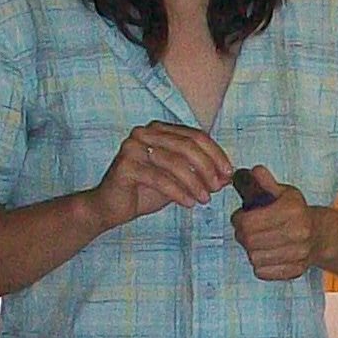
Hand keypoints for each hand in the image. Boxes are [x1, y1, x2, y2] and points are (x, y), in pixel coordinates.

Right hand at [91, 123, 231, 230]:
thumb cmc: (143, 192)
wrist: (109, 207)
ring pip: (174, 162)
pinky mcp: (125, 166)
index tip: (228, 173)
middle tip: (218, 187)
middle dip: (207, 167)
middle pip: (187, 146)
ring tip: (205, 199)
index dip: (216, 154)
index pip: (195, 135)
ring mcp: (133, 147)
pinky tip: (189, 203)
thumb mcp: (177, 182)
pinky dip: (178, 192)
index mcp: (159, 130)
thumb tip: (226, 178)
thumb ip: (198, 175)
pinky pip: (159, 178)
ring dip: (195, 182)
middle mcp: (145, 133)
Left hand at [230, 168, 318, 281]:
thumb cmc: (297, 212)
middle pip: (250, 241)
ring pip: (254, 258)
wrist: (320, 236)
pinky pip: (262, 272)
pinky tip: (265, 253)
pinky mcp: (294, 271)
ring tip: (256, 242)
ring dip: (250, 250)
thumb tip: (254, 172)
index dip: (238, 220)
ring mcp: (297, 255)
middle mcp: (297, 234)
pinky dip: (259, 264)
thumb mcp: (285, 192)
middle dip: (242, 235)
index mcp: (292, 211)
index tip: (239, 217)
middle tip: (245, 230)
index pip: (249, 223)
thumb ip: (267, 182)